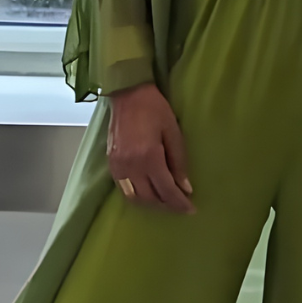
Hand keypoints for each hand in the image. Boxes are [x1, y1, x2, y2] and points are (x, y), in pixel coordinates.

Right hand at [107, 82, 195, 213]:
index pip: (166, 190)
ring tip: (166, 201)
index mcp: (149, 157)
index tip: (191, 210)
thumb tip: (185, 188)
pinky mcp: (110, 163)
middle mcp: (131, 166)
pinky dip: (137, 195)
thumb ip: (179, 162)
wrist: (128, 93)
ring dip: (151, 203)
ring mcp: (118, 166)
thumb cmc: (155, 108)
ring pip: (134, 197)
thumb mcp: (173, 132)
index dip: (179, 203)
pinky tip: (148, 192)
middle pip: (150, 198)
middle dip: (167, 205)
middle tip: (180, 205)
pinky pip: (123, 189)